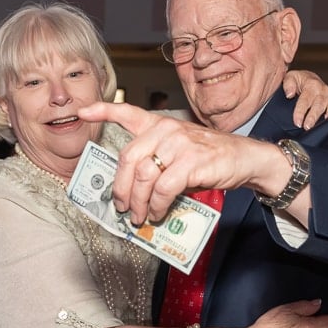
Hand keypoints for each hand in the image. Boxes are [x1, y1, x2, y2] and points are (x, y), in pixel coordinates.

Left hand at [78, 101, 280, 224]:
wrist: (245, 158)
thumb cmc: (209, 159)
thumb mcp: (179, 152)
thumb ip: (155, 162)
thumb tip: (132, 193)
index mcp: (160, 125)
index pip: (127, 112)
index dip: (102, 111)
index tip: (83, 111)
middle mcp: (166, 129)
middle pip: (128, 159)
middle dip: (121, 188)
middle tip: (122, 207)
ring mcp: (179, 144)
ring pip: (143, 177)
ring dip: (138, 203)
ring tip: (140, 217)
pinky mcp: (191, 162)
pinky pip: (163, 188)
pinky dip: (157, 205)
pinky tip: (158, 213)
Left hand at [283, 70, 327, 129]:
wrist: (311, 78)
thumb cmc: (300, 80)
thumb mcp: (291, 77)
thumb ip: (288, 84)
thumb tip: (289, 94)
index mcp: (312, 84)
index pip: (305, 100)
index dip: (300, 112)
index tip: (297, 122)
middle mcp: (323, 91)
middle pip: (319, 105)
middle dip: (313, 117)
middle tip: (307, 127)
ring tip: (323, 127)